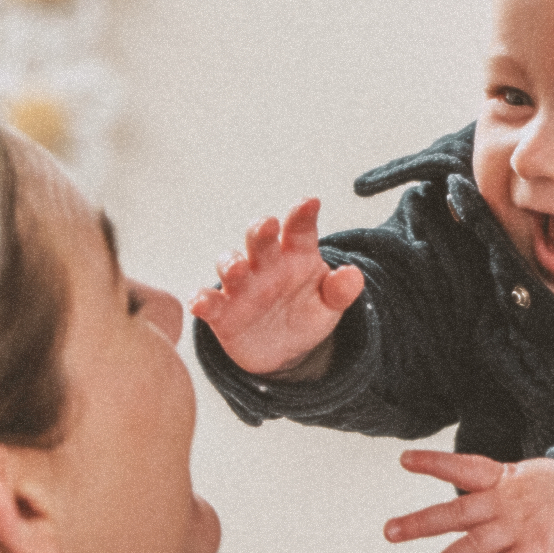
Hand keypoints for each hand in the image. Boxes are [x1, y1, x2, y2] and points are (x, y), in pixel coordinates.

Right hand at [189, 198, 364, 375]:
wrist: (285, 350)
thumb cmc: (306, 314)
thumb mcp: (330, 305)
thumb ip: (340, 291)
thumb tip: (354, 276)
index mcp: (296, 256)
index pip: (300, 230)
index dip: (303, 215)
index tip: (310, 202)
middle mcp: (266, 265)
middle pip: (260, 240)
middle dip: (261, 230)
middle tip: (267, 225)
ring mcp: (242, 287)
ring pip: (231, 266)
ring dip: (231, 263)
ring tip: (237, 268)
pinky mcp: (223, 313)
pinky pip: (209, 304)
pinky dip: (202, 301)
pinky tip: (199, 303)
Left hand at [385, 451, 553, 552]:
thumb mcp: (546, 478)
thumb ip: (518, 489)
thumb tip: (505, 495)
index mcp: (508, 480)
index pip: (464, 467)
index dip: (433, 464)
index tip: (403, 461)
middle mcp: (506, 502)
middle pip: (454, 512)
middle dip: (419, 522)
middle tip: (388, 532)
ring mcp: (519, 527)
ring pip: (470, 547)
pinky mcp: (537, 551)